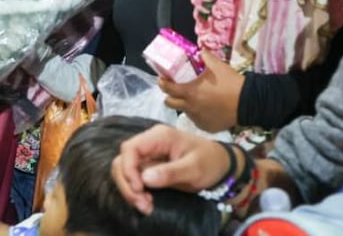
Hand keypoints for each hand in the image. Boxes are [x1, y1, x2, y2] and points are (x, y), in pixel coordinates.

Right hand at [111, 124, 233, 214]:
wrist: (219, 165)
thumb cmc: (209, 162)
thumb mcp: (194, 168)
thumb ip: (170, 172)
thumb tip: (145, 179)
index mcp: (159, 136)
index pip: (130, 148)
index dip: (128, 169)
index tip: (139, 188)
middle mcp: (149, 143)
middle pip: (123, 160)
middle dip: (127, 183)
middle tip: (141, 203)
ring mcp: (148, 155)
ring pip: (125, 171)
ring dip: (130, 190)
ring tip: (145, 206)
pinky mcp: (149, 167)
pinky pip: (134, 178)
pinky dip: (136, 192)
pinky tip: (147, 202)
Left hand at [159, 51, 244, 131]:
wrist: (248, 102)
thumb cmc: (231, 83)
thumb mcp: (217, 66)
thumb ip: (205, 56)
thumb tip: (200, 49)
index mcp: (190, 92)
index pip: (167, 89)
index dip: (162, 83)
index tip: (162, 79)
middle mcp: (191, 108)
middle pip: (169, 104)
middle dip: (170, 96)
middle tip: (176, 90)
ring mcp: (198, 119)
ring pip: (185, 112)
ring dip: (186, 105)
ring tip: (196, 99)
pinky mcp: (207, 127)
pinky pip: (197, 120)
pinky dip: (199, 114)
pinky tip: (207, 109)